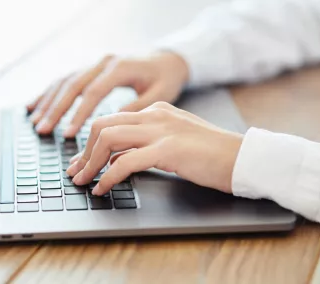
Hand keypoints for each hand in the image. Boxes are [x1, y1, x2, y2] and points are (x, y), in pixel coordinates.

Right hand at [27, 52, 189, 136]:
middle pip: (72, 85)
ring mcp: (95, 63)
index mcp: (120, 68)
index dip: (78, 114)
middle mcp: (103, 62)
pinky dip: (49, 93)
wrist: (168, 59)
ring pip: (64, 81)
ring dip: (48, 102)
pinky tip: (35, 106)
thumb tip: (113, 124)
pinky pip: (65, 79)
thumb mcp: (161, 94)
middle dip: (55, 110)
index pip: (93, 92)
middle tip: (43, 130)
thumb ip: (137, 107)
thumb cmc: (166, 78)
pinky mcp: (90, 68)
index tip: (68, 134)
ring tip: (35, 122)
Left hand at [66, 102, 243, 194]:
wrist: (244, 158)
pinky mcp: (168, 149)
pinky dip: (108, 177)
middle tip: (75, 172)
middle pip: (102, 126)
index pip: (112, 121)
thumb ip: (145, 145)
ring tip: (82, 182)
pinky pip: (126, 161)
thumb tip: (116, 160)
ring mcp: (161, 130)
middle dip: (83, 151)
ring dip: (90, 163)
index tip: (81, 162)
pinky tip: (102, 189)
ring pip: (108, 139)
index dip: (90, 143)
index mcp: (156, 111)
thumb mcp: (173, 142)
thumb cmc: (212, 155)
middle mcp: (155, 116)